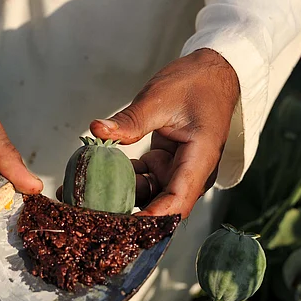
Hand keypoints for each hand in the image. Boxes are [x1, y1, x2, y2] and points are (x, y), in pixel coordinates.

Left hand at [89, 48, 239, 218]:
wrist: (212, 73)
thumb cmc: (195, 84)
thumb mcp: (159, 98)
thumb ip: (129, 120)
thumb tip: (96, 130)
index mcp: (199, 159)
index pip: (177, 201)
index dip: (152, 219)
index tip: (123, 227)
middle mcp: (191, 172)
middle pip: (162, 206)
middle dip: (130, 214)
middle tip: (94, 216)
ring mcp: (178, 170)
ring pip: (149, 196)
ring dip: (123, 197)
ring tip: (88, 197)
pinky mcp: (166, 164)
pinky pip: (144, 181)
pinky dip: (123, 180)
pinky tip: (98, 178)